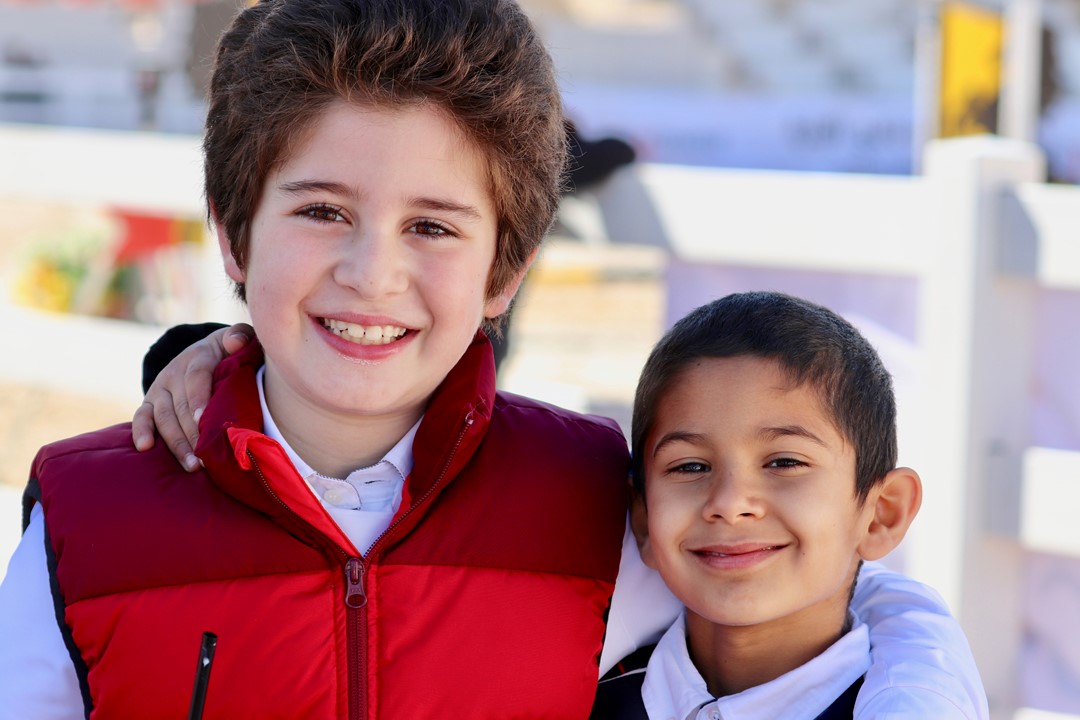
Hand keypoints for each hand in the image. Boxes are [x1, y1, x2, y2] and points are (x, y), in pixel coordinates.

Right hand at [132, 323, 253, 470]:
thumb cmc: (230, 351)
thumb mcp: (237, 339)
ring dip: (176, 442)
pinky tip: (144, 448)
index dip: (199, 398)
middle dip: (192, 433)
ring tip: (192, 465)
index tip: (203, 421)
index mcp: (199, 355)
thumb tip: (235, 342)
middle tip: (207, 458)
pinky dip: (141, 431)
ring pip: (164, 416)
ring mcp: (161, 387)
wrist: (206, 351)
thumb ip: (240, 336)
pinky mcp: (151, 401)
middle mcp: (175, 371)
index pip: (197, 376)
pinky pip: (142, 416)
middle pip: (180, 405)